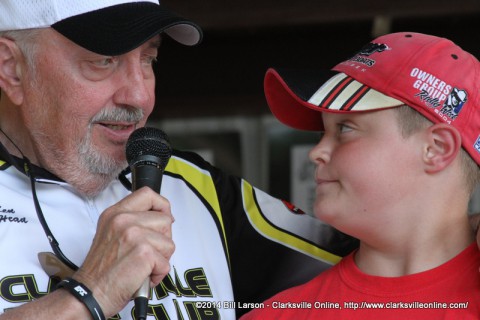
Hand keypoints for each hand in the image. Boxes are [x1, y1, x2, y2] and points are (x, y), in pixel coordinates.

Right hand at [71, 187, 173, 316]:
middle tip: (145, 254)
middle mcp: (123, 220)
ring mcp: (134, 234)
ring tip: (141, 266)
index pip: (148, 194)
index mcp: (115, 213)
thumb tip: (162, 217)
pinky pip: (166, 263)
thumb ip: (133, 221)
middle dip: (162, 240)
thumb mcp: (111, 233)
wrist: (89, 294)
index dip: (162, 206)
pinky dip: (158, 274)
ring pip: (169, 243)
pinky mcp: (144, 252)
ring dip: (160, 259)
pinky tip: (141, 277)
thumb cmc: (102, 270)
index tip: (162, 220)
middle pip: (165, 220)